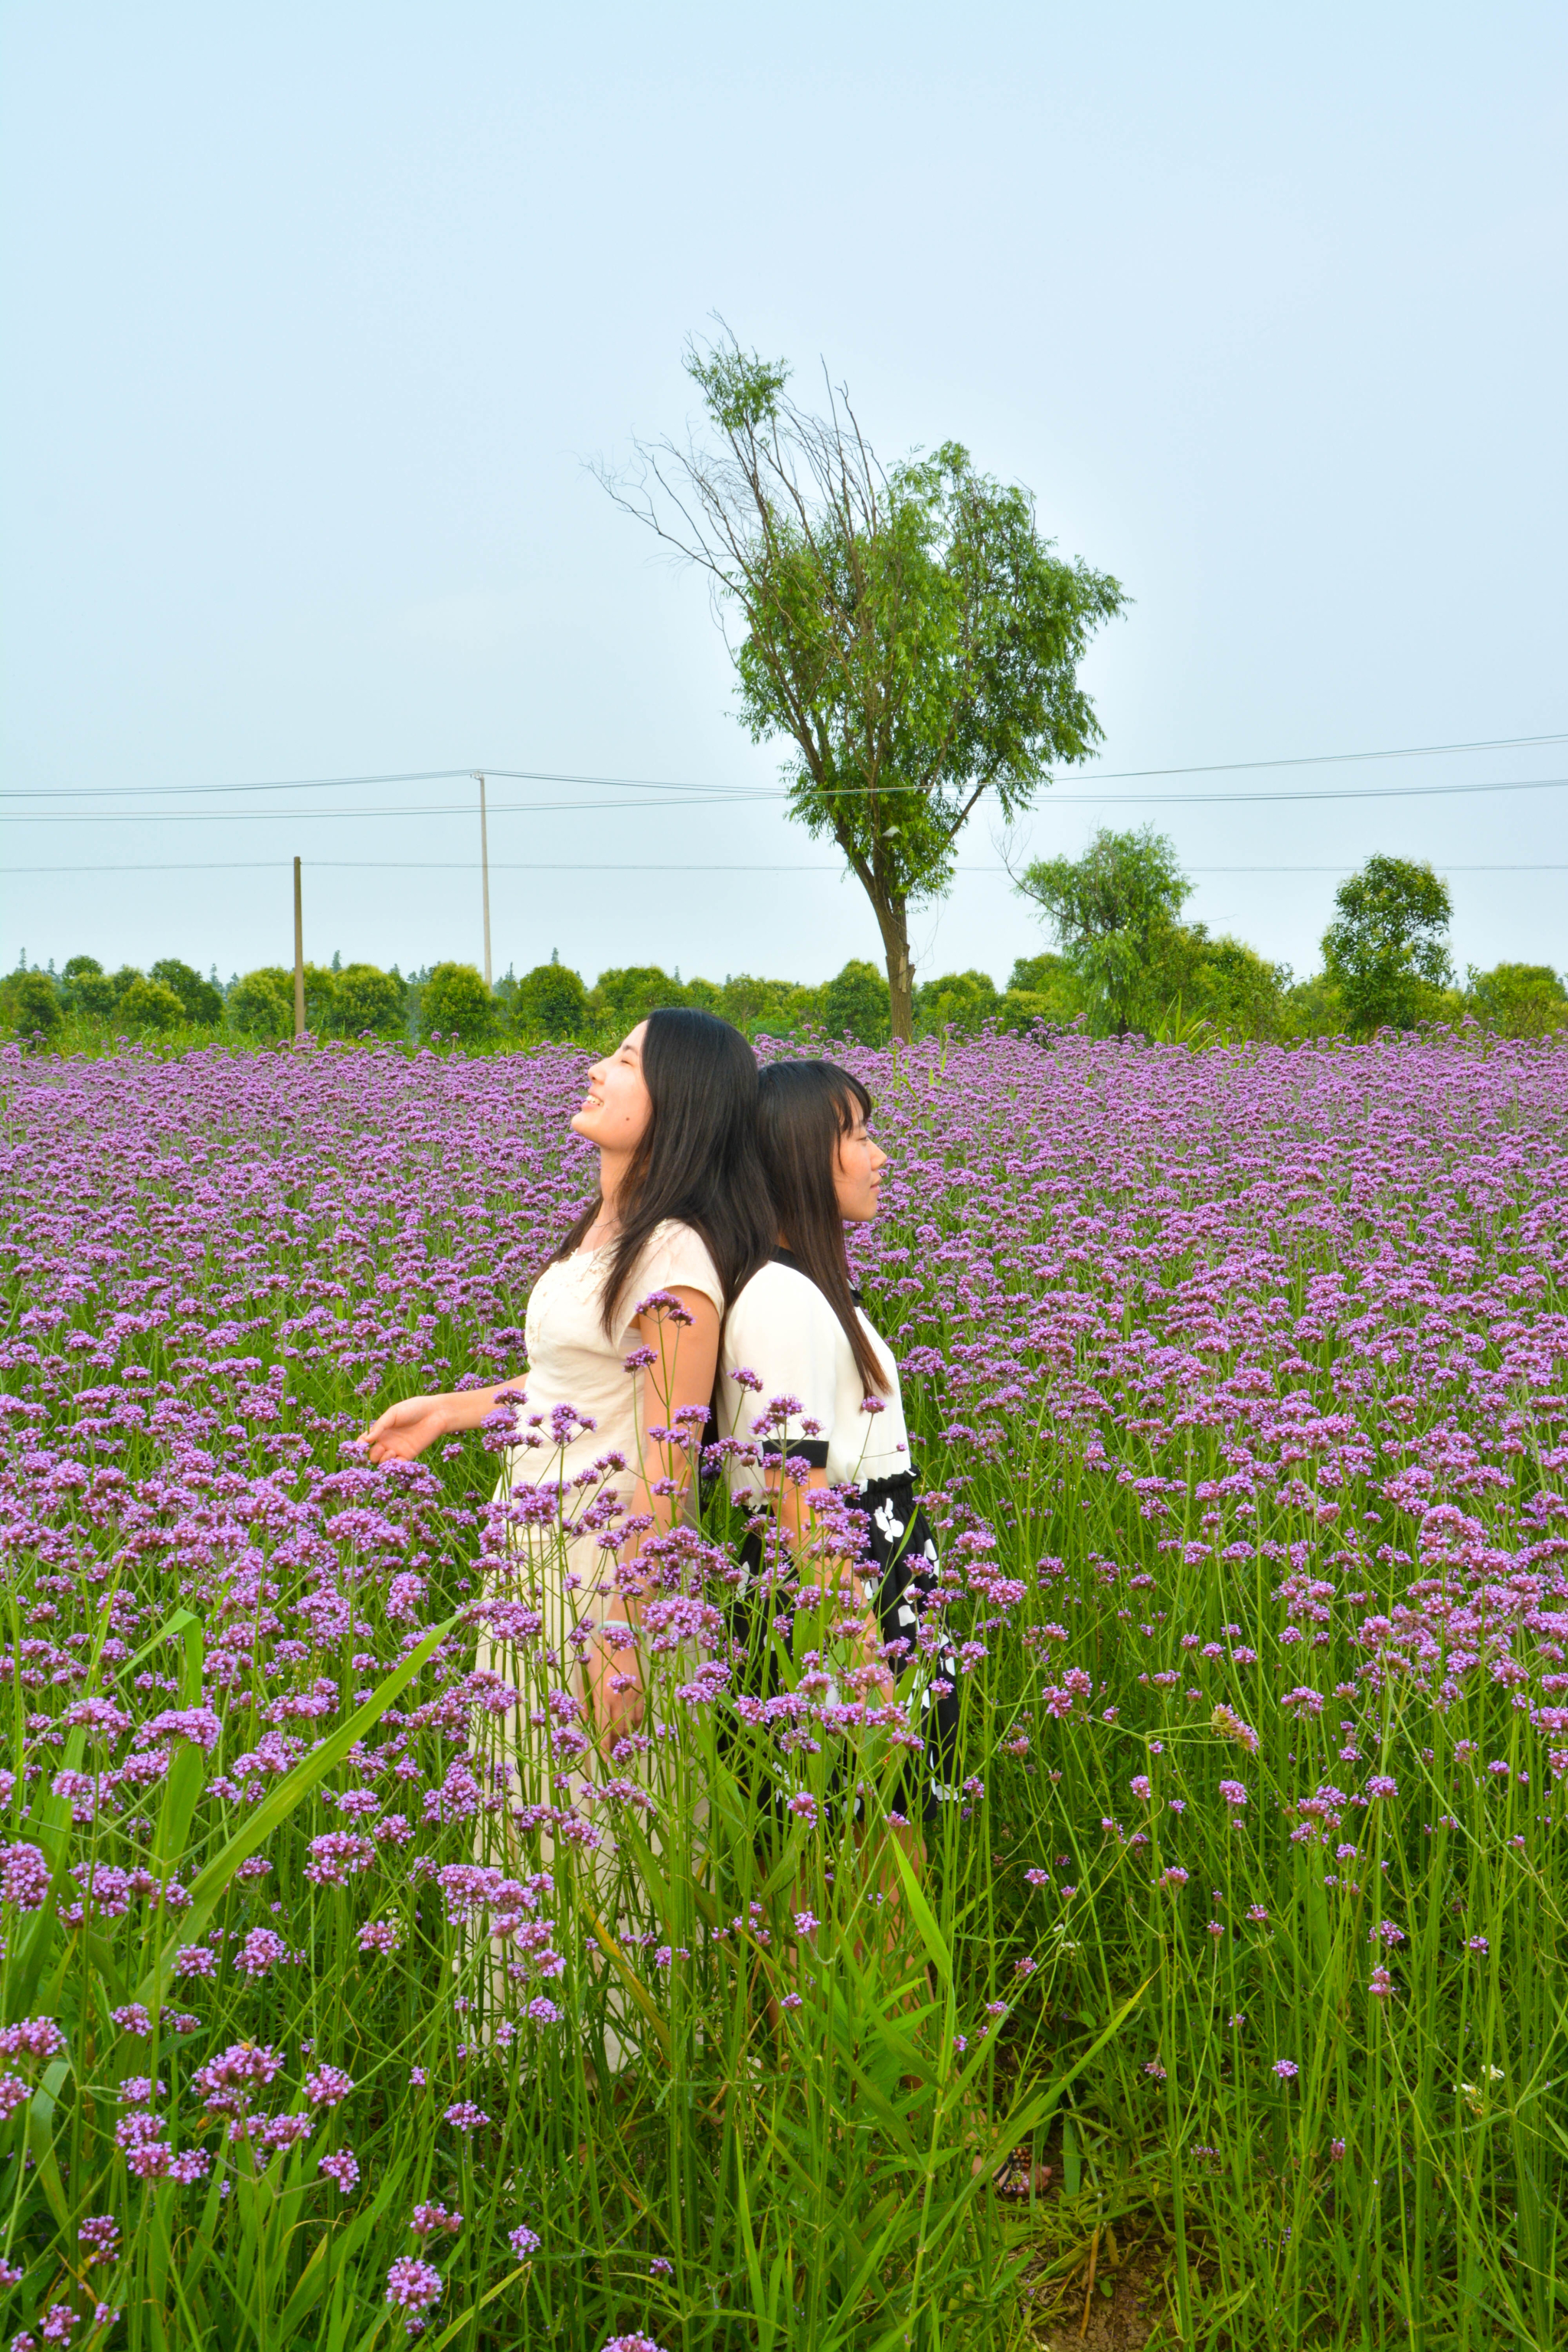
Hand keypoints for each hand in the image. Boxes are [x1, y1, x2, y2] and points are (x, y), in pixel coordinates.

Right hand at [363, 1394, 452, 1463]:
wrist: (435, 1413)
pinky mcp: (409, 1456)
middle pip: (373, 1455)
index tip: (360, 1446)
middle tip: (380, 1447)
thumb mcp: (393, 1414)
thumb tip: (365, 1440)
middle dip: (372, 1455)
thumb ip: (380, 1426)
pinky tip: (396, 1459)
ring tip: (390, 1451)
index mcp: (381, 1430)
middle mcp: (387, 1441)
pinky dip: (394, 1466)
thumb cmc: (413, 1408)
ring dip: (383, 1460)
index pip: (365, 1441)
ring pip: (383, 1462)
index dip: (360, 1445)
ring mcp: (397, 1450)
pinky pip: (397, 1466)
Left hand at [587, 1621, 644, 1747]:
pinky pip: (640, 1717)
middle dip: (614, 1746)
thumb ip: (584, 1701)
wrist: (623, 1638)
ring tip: (618, 1745)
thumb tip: (584, 1722)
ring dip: (624, 1738)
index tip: (604, 1761)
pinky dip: (634, 1726)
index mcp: (603, 1697)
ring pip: (631, 1727)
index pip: (604, 1729)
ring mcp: (633, 1698)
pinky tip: (629, 1728)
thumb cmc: (599, 1657)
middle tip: (610, 1755)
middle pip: (618, 1732)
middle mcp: (620, 1700)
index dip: (604, 1747)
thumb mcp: (586, 1677)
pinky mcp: (642, 1693)